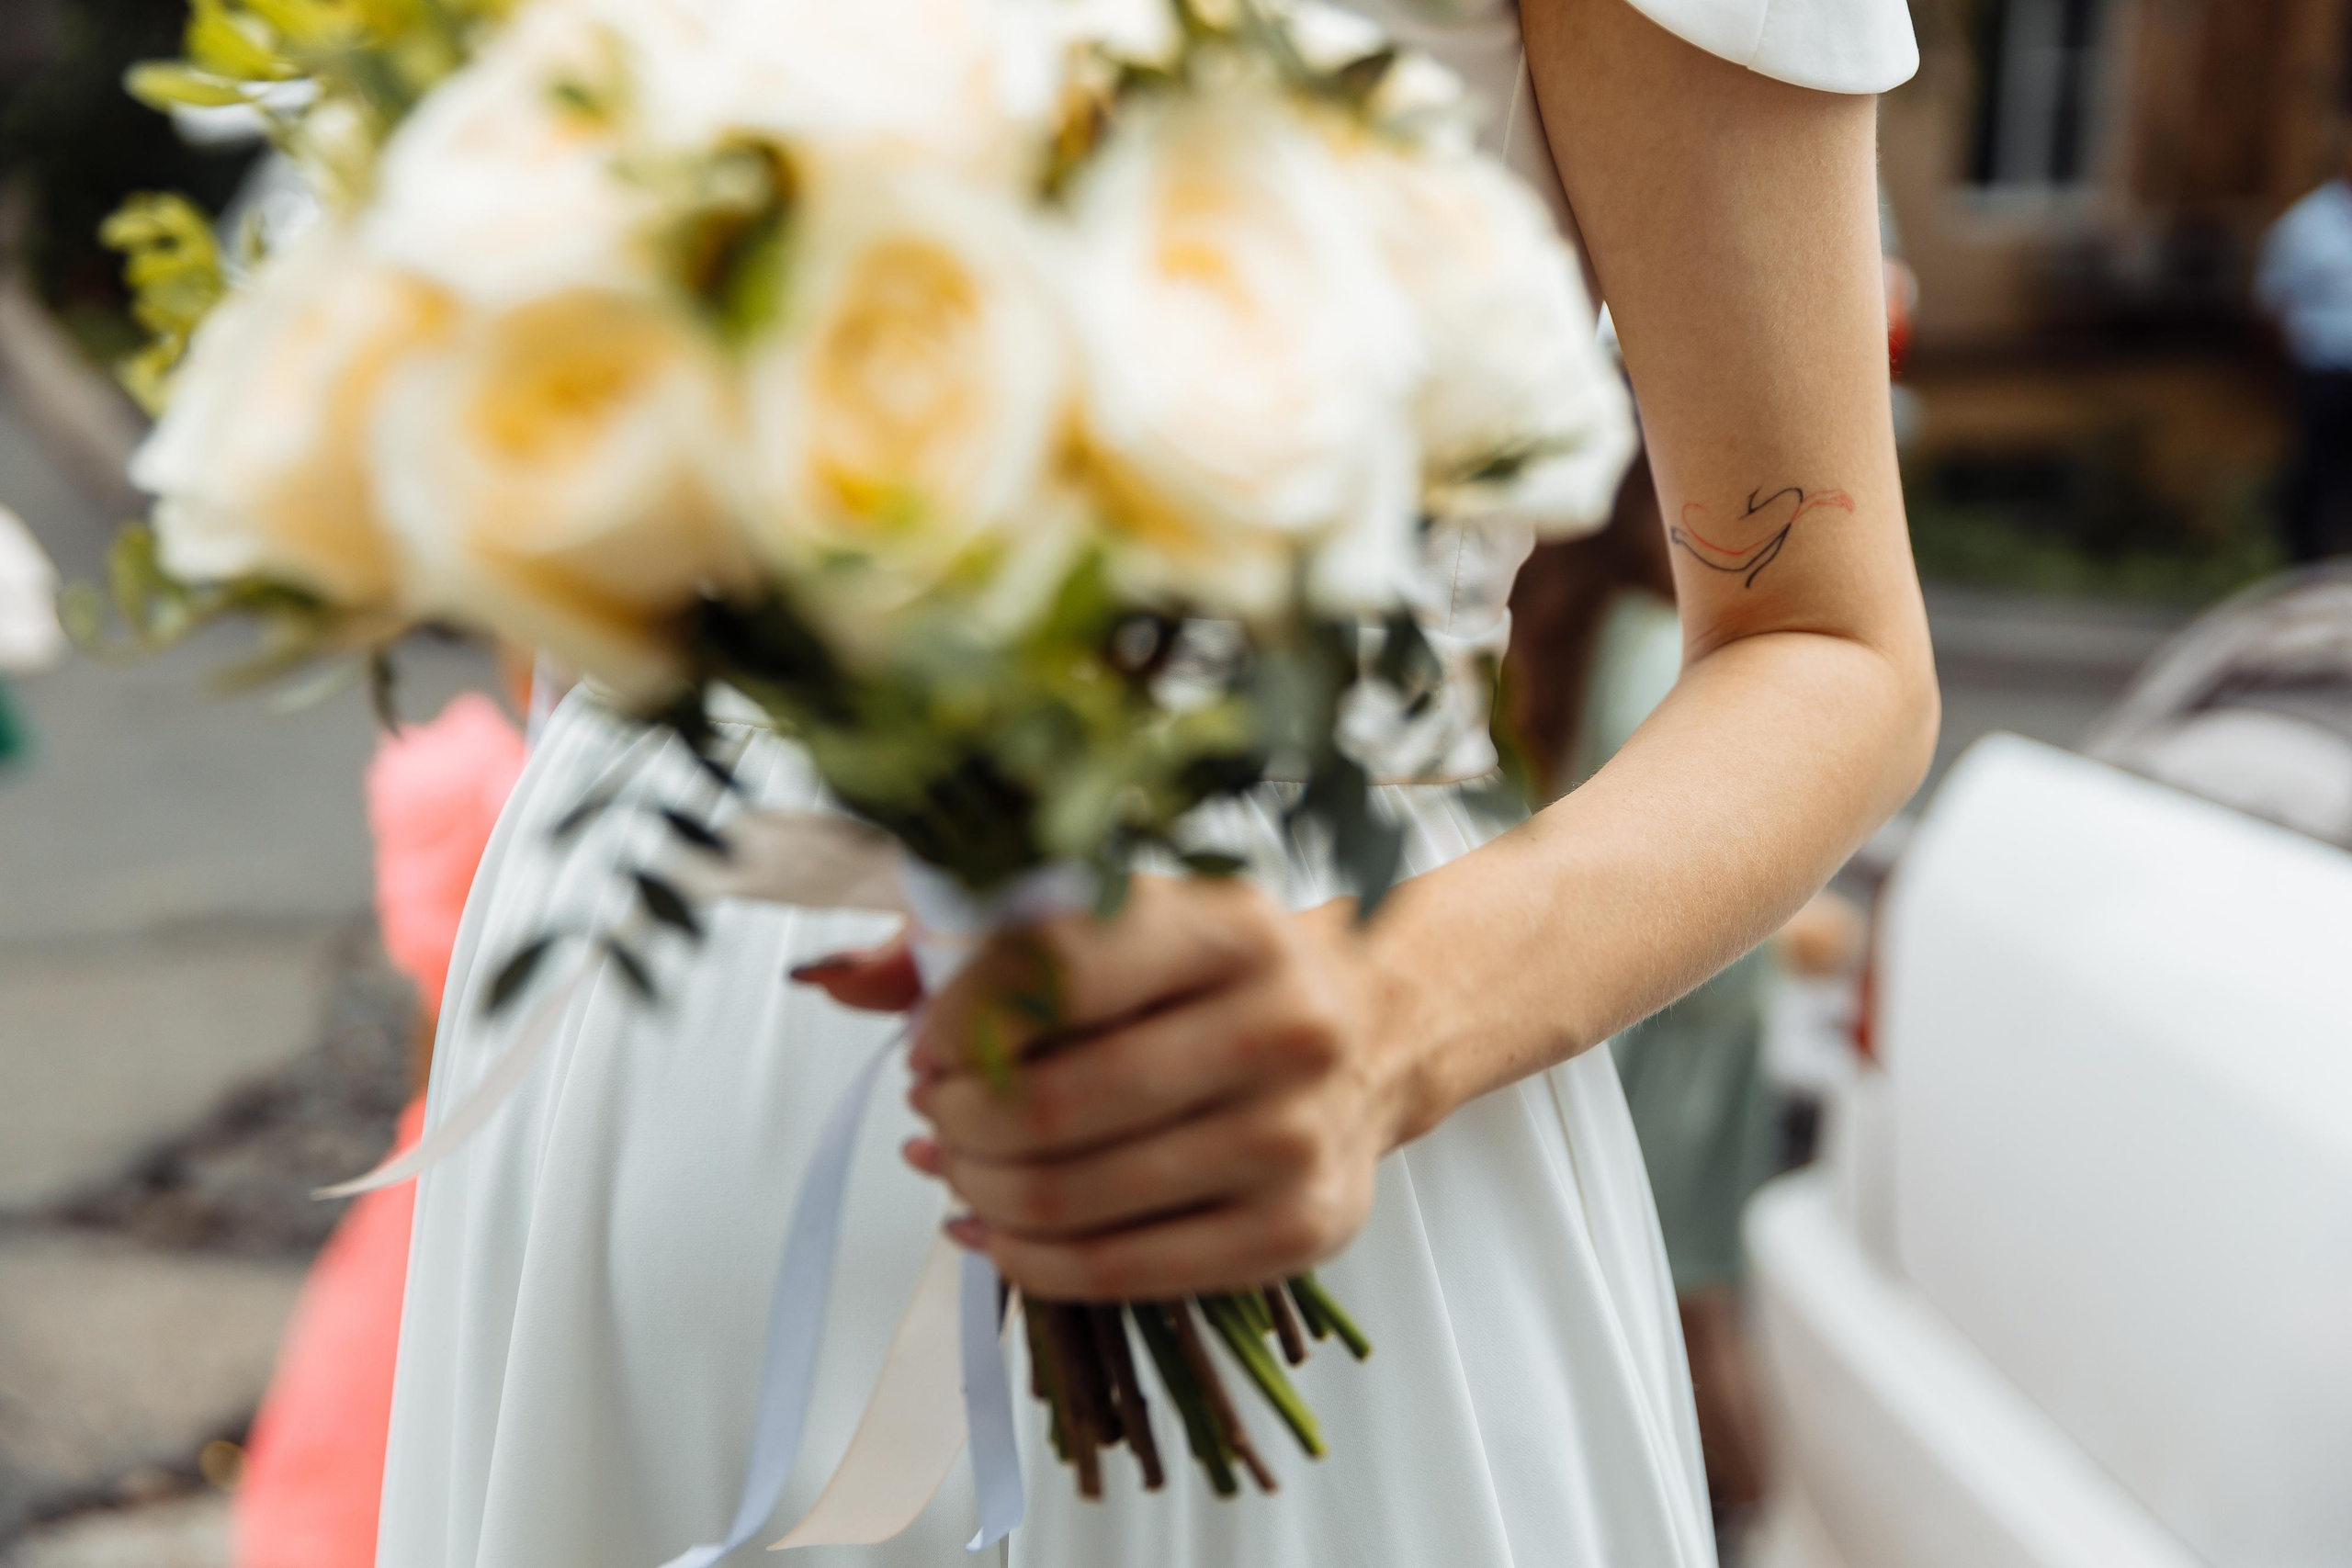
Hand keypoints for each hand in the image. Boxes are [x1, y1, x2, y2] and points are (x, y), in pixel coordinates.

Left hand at [800, 876, 1423, 1300]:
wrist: (1375, 1030)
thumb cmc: (1217, 972)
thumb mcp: (1121, 915)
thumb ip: (976, 936)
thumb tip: (836, 982)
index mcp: (1231, 923)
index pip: (1057, 970)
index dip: (959, 1017)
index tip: (924, 1044)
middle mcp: (1281, 1026)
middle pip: (1054, 1103)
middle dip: (958, 1120)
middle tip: (933, 1115)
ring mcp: (1295, 1137)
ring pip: (1075, 1196)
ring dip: (978, 1190)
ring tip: (953, 1166)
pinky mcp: (1299, 1230)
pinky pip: (1120, 1271)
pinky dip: (1025, 1260)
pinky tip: (987, 1229)